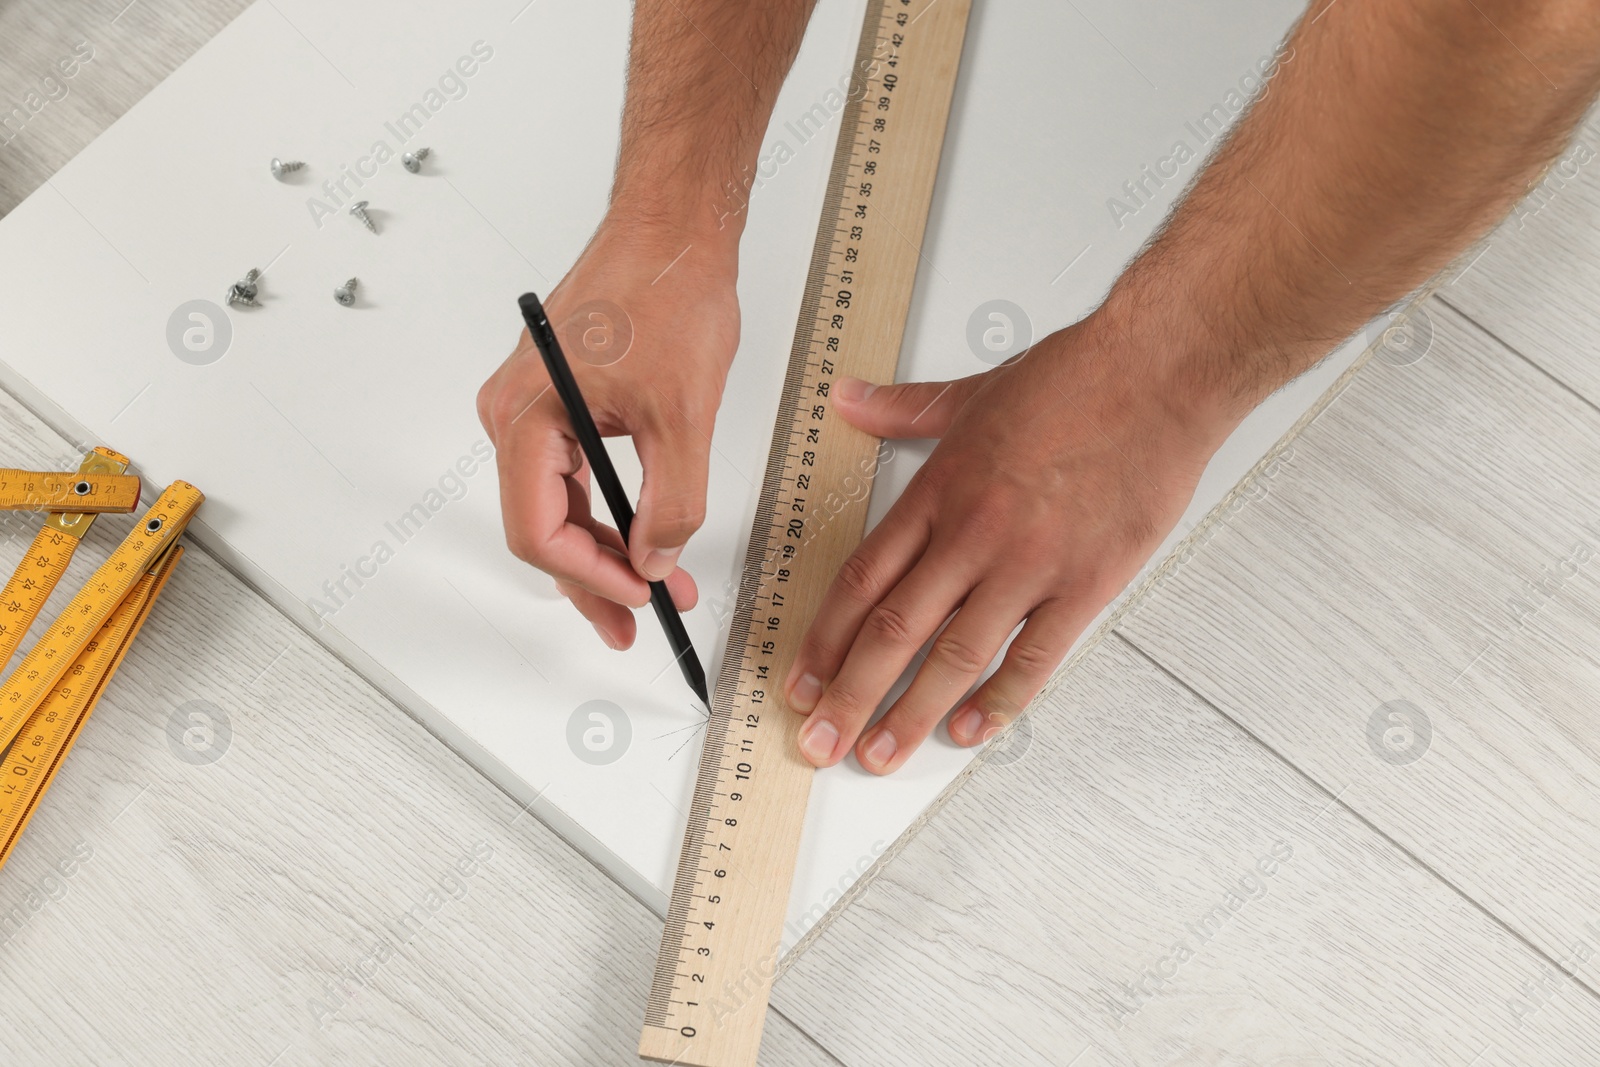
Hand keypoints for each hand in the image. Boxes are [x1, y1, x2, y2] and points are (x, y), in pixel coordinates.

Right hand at [477, 216, 739, 649]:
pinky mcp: (559, 399)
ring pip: (559, 505)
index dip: (591, 577)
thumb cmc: (666, 290)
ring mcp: (533, 406)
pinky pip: (571, 475)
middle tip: (641, 620)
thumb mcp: (684, 414)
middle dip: (598, 578)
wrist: (674, 229)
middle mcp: (514, 414)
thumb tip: (657, 560)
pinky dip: (607, 511)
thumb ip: (672, 501)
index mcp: (526, 416)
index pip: (539, 531)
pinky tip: (640, 539)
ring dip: (606, 549)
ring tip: (657, 587)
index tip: (640, 599)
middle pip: (543, 526)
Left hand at [782, 315, 1231, 773]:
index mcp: (939, 491)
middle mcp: (974, 533)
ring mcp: (1030, 563)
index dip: (824, 641)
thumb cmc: (1077, 379)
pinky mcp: (1086, 583)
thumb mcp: (971, 392)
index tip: (803, 680)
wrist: (1161, 372)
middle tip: (820, 740)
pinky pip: (1034, 658)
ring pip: (954, 655)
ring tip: (880, 754)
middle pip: (893, 631)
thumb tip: (850, 399)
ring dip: (910, 713)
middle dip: (848, 696)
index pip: (861, 581)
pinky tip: (969, 730)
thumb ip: (901, 409)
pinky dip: (999, 701)